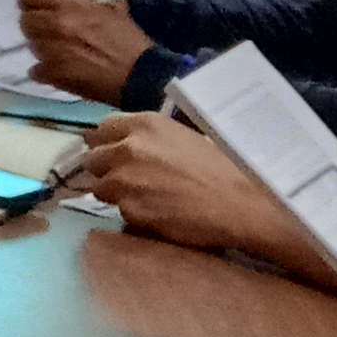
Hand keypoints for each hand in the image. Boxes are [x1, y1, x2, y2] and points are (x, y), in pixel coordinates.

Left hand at [15, 0, 156, 104]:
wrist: (139, 73)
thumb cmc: (125, 34)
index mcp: (68, 5)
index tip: (43, 3)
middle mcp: (54, 27)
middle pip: (25, 19)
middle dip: (37, 20)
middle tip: (54, 25)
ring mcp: (50, 52)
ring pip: (30, 43)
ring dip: (42, 43)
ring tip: (63, 46)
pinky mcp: (51, 74)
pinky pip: (35, 68)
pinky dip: (45, 68)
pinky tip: (62, 65)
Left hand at [70, 113, 299, 255]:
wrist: (244, 205)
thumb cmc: (224, 168)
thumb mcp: (184, 138)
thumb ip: (150, 139)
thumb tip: (126, 144)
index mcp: (144, 125)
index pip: (102, 129)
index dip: (106, 143)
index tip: (112, 152)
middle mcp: (126, 148)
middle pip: (93, 159)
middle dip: (106, 169)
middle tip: (128, 179)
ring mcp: (123, 180)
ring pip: (99, 187)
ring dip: (115, 193)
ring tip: (145, 197)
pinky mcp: (128, 209)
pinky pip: (118, 210)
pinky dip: (131, 212)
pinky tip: (156, 212)